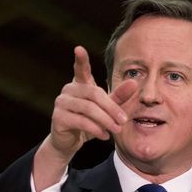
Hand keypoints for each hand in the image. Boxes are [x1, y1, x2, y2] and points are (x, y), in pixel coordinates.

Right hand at [33, 46, 135, 191]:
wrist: (69, 142)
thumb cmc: (89, 122)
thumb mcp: (106, 109)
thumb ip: (119, 96)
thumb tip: (134, 82)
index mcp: (80, 84)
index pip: (80, 69)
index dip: (80, 60)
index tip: (78, 49)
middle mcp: (68, 90)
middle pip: (94, 94)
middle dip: (111, 108)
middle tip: (123, 120)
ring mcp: (61, 103)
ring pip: (88, 108)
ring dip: (106, 120)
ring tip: (116, 130)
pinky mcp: (58, 117)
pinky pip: (81, 121)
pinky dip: (95, 129)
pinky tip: (104, 135)